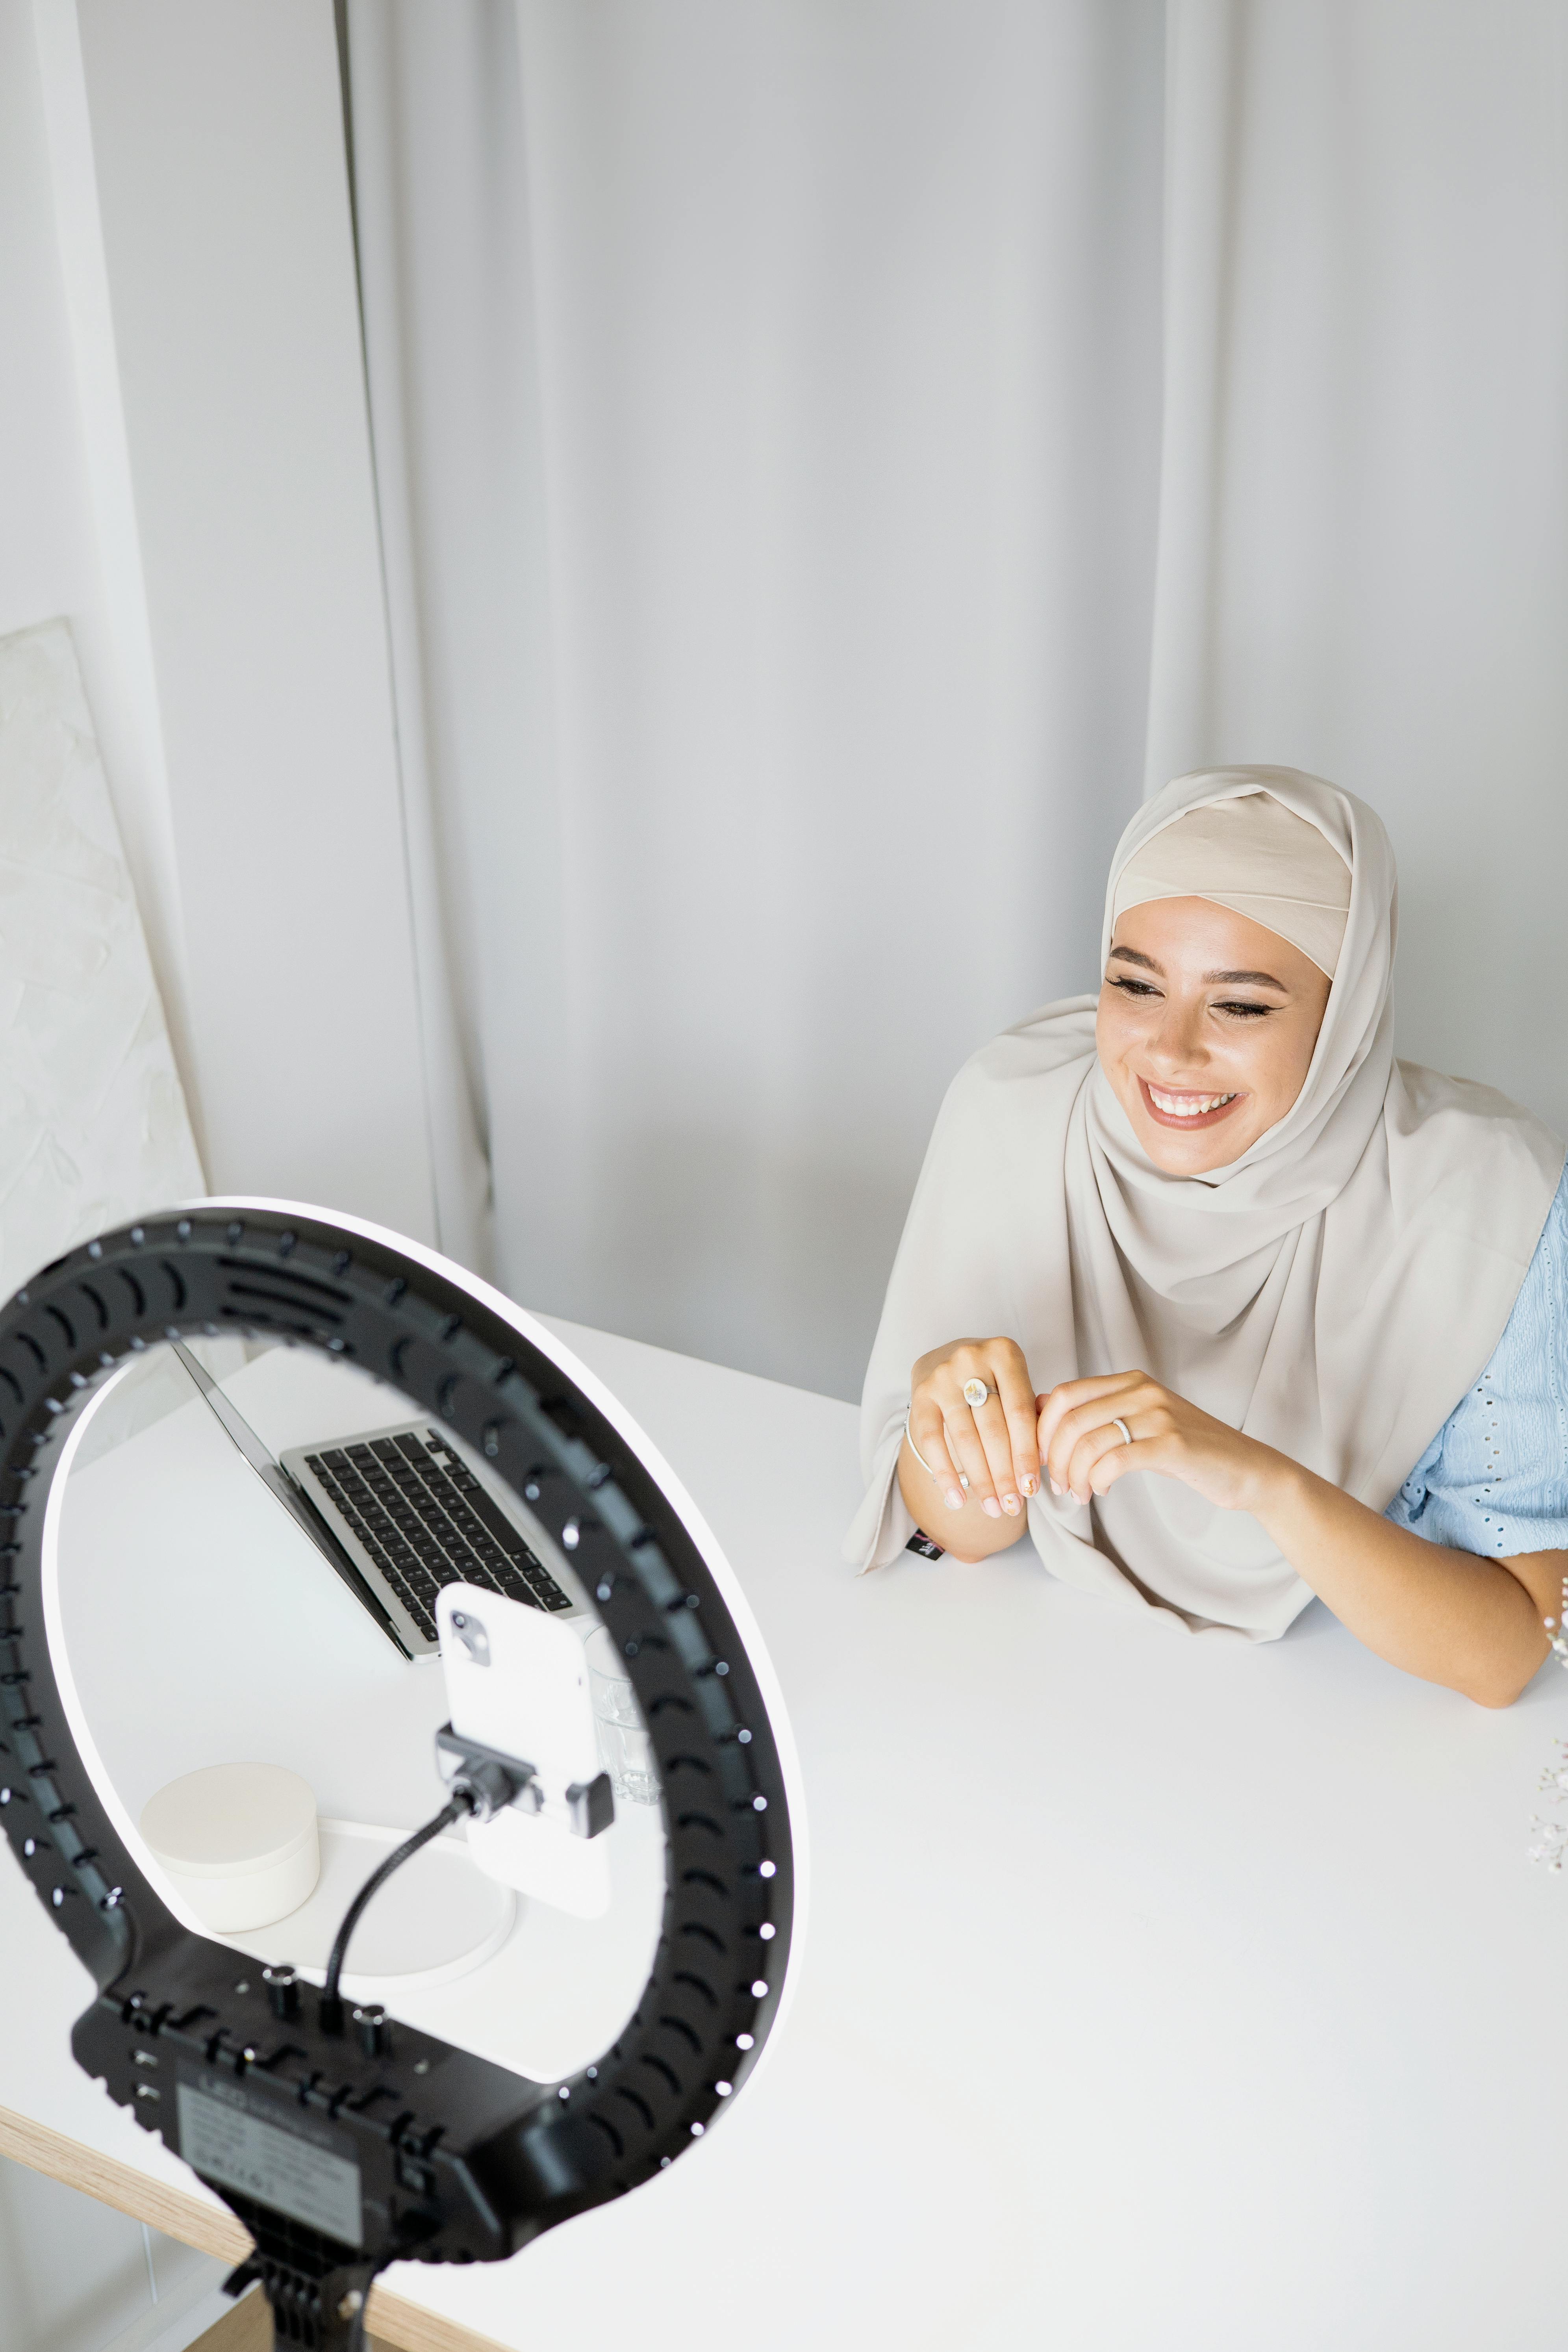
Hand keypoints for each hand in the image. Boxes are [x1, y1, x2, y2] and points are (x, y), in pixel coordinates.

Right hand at [906, 1337, 1041, 1520]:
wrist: (944, 1358)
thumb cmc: (992, 1380)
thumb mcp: (1016, 1387)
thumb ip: (1033, 1418)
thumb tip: (1046, 1463)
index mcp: (1005, 1353)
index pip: (1021, 1413)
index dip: (1027, 1454)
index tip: (1032, 1489)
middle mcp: (972, 1358)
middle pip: (993, 1429)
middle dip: (1004, 1474)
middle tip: (1012, 1506)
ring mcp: (942, 1375)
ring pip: (965, 1438)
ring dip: (980, 1480)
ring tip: (992, 1509)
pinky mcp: (920, 1393)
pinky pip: (931, 1440)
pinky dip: (946, 1473)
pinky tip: (958, 1499)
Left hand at [1037, 1370, 1276, 1513]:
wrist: (1245, 1468)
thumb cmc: (1187, 1449)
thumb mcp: (1139, 1423)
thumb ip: (1096, 1413)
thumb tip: (1039, 1407)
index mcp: (1131, 1381)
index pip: (1065, 1395)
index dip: (1042, 1429)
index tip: (1040, 1459)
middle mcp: (1143, 1391)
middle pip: (1071, 1419)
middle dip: (1053, 1458)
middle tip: (1058, 1485)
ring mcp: (1159, 1415)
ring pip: (1089, 1442)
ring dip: (1073, 1475)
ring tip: (1079, 1494)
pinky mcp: (1172, 1445)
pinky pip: (1114, 1461)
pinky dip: (1098, 1481)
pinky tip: (1102, 1491)